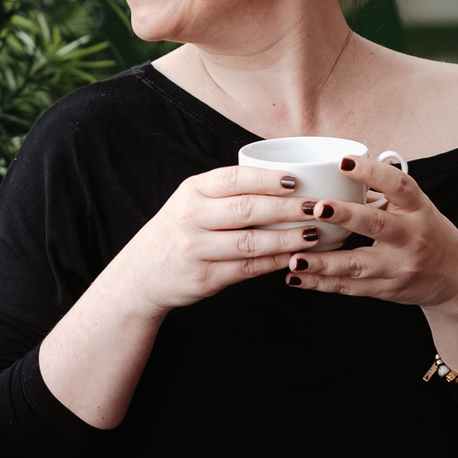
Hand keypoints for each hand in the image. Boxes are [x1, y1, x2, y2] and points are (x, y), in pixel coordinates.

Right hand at [118, 165, 334, 318]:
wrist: (140, 275)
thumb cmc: (178, 232)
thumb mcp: (191, 202)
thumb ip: (226, 192)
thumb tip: (284, 181)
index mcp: (191, 192)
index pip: (234, 179)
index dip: (267, 179)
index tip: (296, 180)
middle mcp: (190, 218)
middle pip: (246, 210)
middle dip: (287, 208)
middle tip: (316, 207)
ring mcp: (196, 250)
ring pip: (251, 242)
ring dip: (287, 239)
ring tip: (314, 234)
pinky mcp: (205, 278)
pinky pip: (247, 268)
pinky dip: (274, 262)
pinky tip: (295, 257)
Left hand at [284, 152, 457, 371]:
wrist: (457, 281)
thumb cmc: (429, 235)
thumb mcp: (417, 209)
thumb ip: (386, 193)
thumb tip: (342, 170)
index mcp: (419, 210)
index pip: (399, 185)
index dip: (372, 172)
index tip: (343, 162)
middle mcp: (411, 238)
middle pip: (377, 225)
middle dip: (345, 216)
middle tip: (317, 208)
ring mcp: (398, 267)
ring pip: (357, 265)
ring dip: (323, 262)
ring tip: (294, 257)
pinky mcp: (385, 290)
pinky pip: (348, 287)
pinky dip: (320, 283)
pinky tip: (295, 277)